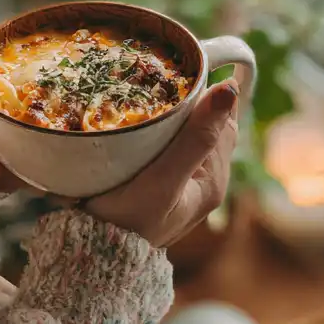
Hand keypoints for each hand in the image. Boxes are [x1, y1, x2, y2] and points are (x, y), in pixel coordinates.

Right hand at [86, 80, 239, 246]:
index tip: (180, 68)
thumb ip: (196, 138)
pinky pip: (171, 144)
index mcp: (215, 179)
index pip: (224, 118)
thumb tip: (229, 90)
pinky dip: (160, 127)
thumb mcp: (163, 179)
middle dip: (189, 97)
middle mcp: (207, 181)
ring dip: (173, 111)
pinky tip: (139, 119)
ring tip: (145, 91)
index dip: (207, 90)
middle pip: (208, 122)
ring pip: (189, 131)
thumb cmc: (127, 222)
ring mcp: (186, 183)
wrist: (94, 256)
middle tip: (157, 75)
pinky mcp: (163, 183)